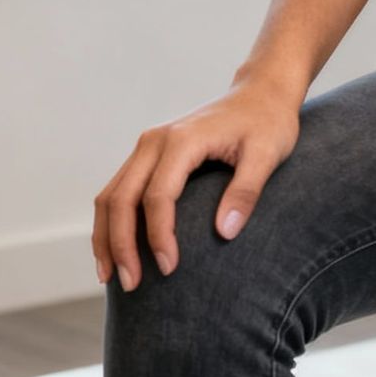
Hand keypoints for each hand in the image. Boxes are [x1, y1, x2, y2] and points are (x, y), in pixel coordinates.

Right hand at [92, 79, 300, 291]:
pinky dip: (112, 222)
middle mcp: (155, 140)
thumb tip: (225, 233)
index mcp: (183, 140)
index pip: (158, 197)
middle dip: (120, 245)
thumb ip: (247, 190)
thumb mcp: (268, 153)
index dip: (159, 236)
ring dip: (107, 237)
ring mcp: (148, 145)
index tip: (169, 268)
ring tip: (112, 277)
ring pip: (110, 196)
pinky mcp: (148, 153)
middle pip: (121, 199)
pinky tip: (117, 250)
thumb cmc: (268, 122)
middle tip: (131, 285)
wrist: (262, 92)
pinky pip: (118, 190)